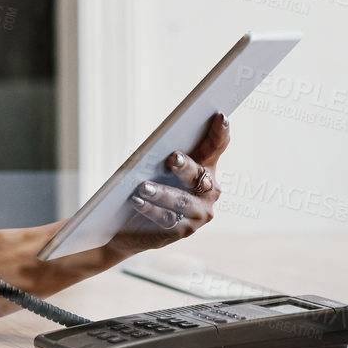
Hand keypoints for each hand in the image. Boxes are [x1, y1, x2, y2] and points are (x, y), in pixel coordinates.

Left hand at [101, 113, 229, 258]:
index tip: (220, 116)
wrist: (128, 224)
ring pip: (182, 200)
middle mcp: (209, 190)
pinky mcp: (184, 231)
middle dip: (185, 166)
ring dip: (162, 193)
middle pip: (198, 174)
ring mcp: (199, 213)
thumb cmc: (146, 186)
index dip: (220, 132)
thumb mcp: (153, 167)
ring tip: (142, 187)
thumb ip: (160, 155)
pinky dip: (150, 210)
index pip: (216, 146)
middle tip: (172, 157)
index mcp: (205, 167)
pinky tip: (136, 202)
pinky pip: (168, 219)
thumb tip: (156, 144)